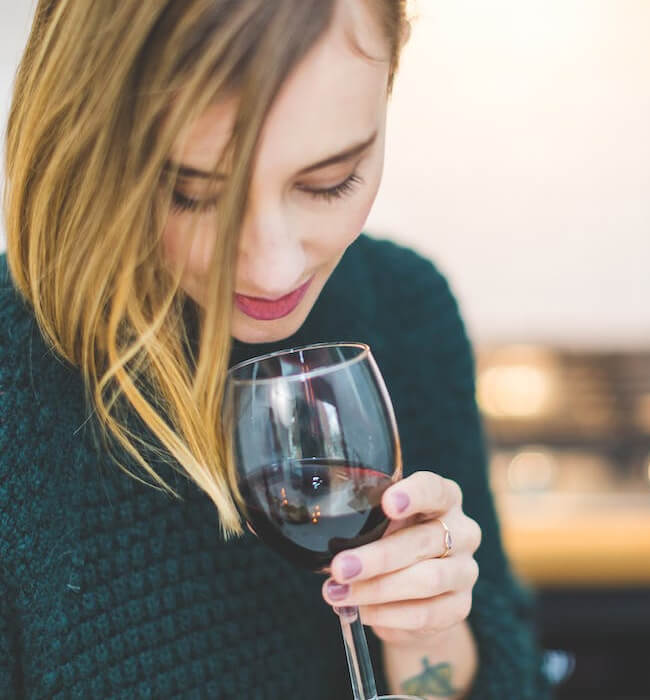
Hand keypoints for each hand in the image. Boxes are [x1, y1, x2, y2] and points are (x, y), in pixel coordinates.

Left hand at [322, 471, 481, 647]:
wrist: (420, 592)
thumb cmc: (396, 540)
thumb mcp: (384, 521)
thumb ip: (369, 518)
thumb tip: (327, 533)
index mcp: (444, 498)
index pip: (434, 489)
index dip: (413, 495)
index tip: (387, 503)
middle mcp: (463, 531)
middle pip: (424, 541)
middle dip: (377, 556)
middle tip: (339, 567)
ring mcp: (466, 571)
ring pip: (426, 580)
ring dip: (376, 589)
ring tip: (339, 593)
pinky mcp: (460, 607)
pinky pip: (424, 614)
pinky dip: (387, 614)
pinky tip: (361, 611)